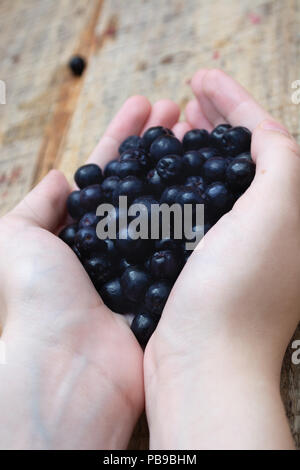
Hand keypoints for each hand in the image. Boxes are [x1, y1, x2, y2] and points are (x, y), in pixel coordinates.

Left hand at [0, 96, 179, 449]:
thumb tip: (59, 178)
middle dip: (157, 144)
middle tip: (178, 111)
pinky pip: (182, 241)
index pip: (106, 172)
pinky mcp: (166, 283)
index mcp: (77, 229)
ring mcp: (143, 262)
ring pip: (165, 205)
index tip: (144, 105)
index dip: (123, 137)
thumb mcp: (15, 237)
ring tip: (197, 133)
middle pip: (140, 182)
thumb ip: (37, 205)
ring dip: (180, 169)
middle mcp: (112, 243)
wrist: (69, 362)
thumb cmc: (38, 296)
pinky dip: (195, 212)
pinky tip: (210, 183)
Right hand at [145, 69, 299, 448]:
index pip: (266, 136)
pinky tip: (162, 173)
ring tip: (174, 124)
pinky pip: (195, 206)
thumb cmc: (240, 293)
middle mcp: (268, 225)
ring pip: (216, 178)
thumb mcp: (276, 213)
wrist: (204, 364)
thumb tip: (264, 131)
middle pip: (242, 154)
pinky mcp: (205, 261)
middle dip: (217, 118)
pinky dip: (179, 182)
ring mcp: (235, 244)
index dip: (235, 99)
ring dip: (196, 147)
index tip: (200, 76)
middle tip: (188, 96)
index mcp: (290, 209)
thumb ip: (281, 161)